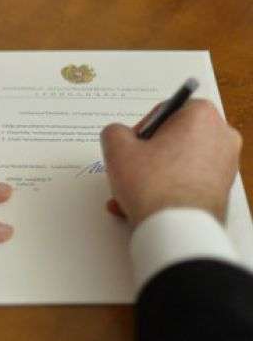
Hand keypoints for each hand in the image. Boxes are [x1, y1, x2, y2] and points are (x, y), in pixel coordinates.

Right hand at [101, 99, 241, 226]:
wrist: (177, 228)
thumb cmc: (152, 184)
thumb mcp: (117, 149)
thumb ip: (114, 132)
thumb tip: (119, 135)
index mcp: (201, 116)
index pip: (166, 111)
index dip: (142, 129)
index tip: (131, 147)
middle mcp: (222, 136)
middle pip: (173, 138)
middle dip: (147, 156)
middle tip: (130, 170)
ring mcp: (226, 165)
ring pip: (178, 163)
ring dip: (152, 176)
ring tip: (130, 195)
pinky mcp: (223, 190)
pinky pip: (188, 182)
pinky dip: (167, 190)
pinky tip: (143, 206)